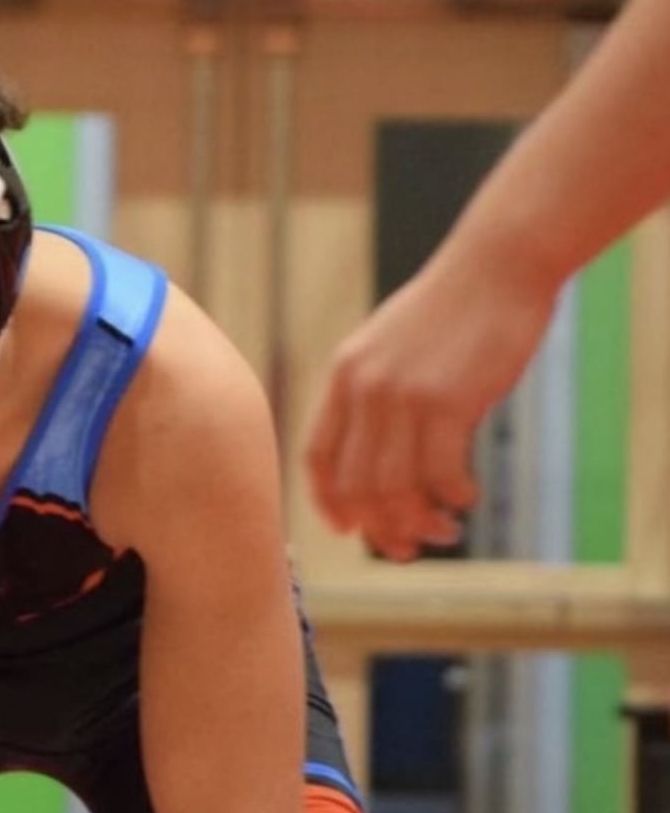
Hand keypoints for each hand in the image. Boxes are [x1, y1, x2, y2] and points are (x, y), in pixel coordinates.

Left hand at [305, 258, 556, 559]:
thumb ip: (377, 393)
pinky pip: (439, 472)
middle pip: (355, 483)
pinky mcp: (445, 399)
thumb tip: (382, 455)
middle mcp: (363, 388)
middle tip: (407, 549)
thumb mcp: (392, 345)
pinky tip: (467, 499)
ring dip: (417, 523)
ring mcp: (401, 394)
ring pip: (394, 487)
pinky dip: (452, 497)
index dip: (327, 500)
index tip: (347, 528)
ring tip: (444, 533)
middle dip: (378, 528)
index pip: (317, 454)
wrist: (497, 263)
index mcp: (343, 375)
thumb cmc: (453, 308)